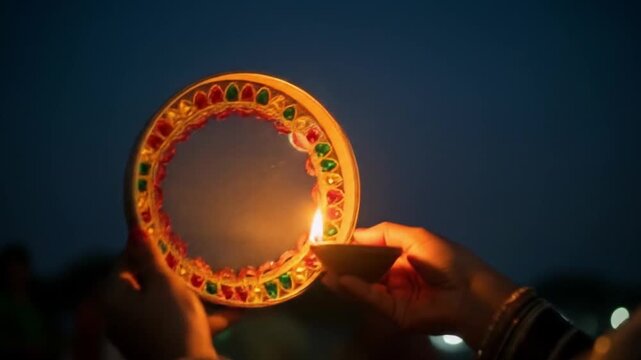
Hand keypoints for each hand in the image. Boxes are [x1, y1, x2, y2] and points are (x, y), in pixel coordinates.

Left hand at [103, 229, 236, 359]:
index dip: (147, 247)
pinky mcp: (155, 344)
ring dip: (187, 294)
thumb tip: (134, 231)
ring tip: (213, 282)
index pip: (124, 260)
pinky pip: (174, 322)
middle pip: (142, 283)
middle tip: (192, 259)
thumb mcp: (165, 283)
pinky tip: (230, 311)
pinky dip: (195, 316)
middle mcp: (118, 314)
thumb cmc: (172, 320)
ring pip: (161, 303)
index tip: (170, 239)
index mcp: (112, 296)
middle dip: (169, 272)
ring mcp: (135, 332)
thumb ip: (150, 257)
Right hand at [323, 222, 516, 348]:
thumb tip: (354, 234)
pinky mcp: (394, 313)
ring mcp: (394, 295)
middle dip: (342, 263)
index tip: (329, 240)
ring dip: (343, 277)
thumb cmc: (446, 259)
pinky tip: (339, 281)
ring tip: (322, 268)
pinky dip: (356, 290)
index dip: (351, 246)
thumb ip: (384, 234)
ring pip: (364, 285)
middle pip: (363, 269)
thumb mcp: (415, 237)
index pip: (370, 250)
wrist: (471, 293)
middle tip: (318, 255)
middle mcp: (395, 275)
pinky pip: (372, 299)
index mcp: (402, 255)